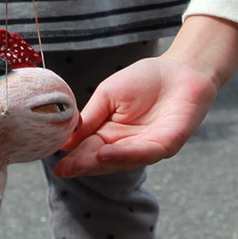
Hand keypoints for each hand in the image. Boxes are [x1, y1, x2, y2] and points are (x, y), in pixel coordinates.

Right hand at [54, 17, 237, 175]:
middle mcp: (127, 146)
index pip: (90, 150)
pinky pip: (145, 153)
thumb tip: (65, 139)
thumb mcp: (108, 95)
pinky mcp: (167, 145)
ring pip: (122, 161)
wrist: (180, 68)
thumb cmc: (145, 79)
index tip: (57, 166)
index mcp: (111, 134)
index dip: (74, 159)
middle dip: (84, 165)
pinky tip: (107, 152)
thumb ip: (90, 116)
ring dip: (102, 163)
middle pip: (103, 161)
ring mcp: (147, 148)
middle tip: (65, 170)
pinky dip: (126, 155)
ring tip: (82, 162)